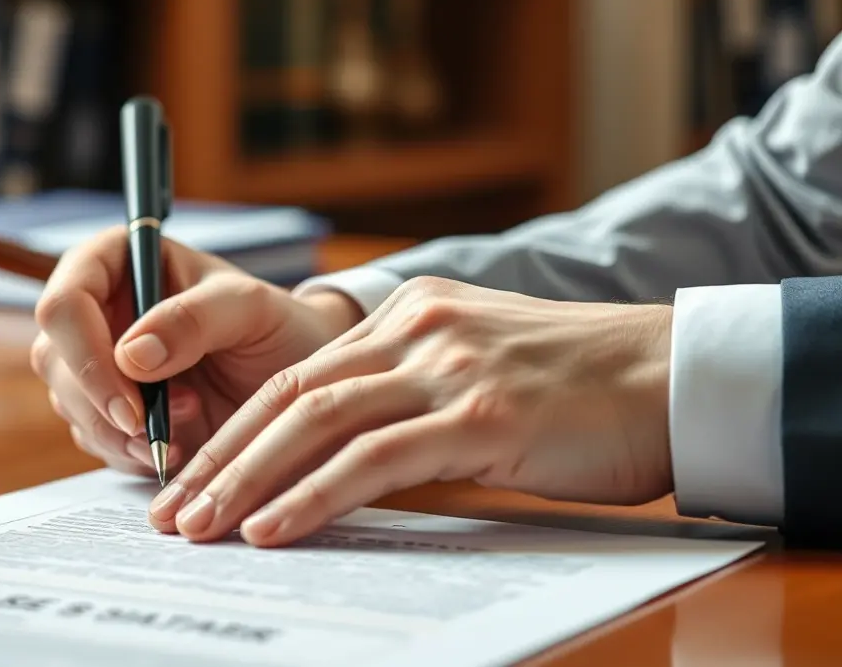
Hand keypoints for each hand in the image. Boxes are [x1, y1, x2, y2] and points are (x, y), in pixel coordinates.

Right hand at [31, 225, 363, 475]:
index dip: (86, 357)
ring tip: (186, 435)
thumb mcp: (249, 310)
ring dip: (121, 436)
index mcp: (117, 261)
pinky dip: (131, 454)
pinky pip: (96, 438)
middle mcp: (97, 308)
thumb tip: (131, 356)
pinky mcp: (110, 406)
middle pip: (55, 361)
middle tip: (165, 432)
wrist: (297, 374)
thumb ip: (194, 320)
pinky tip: (179, 449)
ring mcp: (98, 359)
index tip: (132, 407)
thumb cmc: (276, 325)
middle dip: (105, 407)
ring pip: (71, 405)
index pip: (64, 303)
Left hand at [148, 276, 673, 546]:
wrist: (670, 375)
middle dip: (220, 459)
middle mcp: (416, 329)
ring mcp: (446, 367)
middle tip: (171, 513)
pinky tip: (275, 527)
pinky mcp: (481, 412)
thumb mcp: (476, 371)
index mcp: (409, 315)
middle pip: (288, 397)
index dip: (232, 431)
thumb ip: (409, 397)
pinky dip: (314, 494)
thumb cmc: (577, 387)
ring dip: (248, 480)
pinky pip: (375, 459)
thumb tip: (342, 459)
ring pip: (317, 423)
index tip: (190, 479)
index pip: (297, 376)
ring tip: (201, 527)